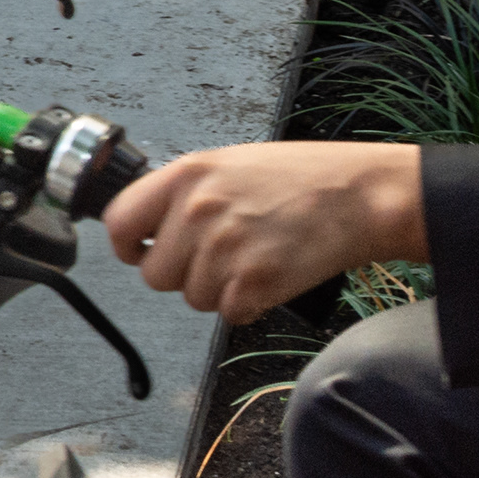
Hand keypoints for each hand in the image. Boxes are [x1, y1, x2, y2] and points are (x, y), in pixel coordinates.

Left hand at [103, 143, 425, 326]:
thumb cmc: (302, 178)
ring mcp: (225, 247)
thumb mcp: (230, 164)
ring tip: (254, 258)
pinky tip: (270, 275)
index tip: (138, 253)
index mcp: (187, 174)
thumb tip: (149, 225)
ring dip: (220, 290)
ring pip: (193, 298)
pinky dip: (248, 304)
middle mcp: (198, 210)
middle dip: (182, 275)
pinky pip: (229, 313)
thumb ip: (185, 193)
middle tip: (218, 258)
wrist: (359, 195)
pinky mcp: (254, 281)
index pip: (119, 222)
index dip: (126, 246)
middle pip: (155, 274)